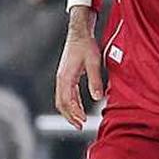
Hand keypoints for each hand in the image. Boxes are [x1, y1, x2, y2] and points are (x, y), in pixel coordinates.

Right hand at [55, 7, 103, 129]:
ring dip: (70, 111)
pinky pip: (66, 94)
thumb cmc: (86, 45)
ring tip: (79, 121)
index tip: (83, 122)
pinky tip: (79, 108)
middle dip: (70, 116)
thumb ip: (95, 80)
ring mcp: (62, 78)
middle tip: (81, 126)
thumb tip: (97, 98)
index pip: (67, 101)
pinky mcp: (66, 76)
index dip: (74, 113)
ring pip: (62, 100)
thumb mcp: (93, 62)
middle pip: (61, 104)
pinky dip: (71, 103)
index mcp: (65, 77)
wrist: (79, 32)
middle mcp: (61, 79)